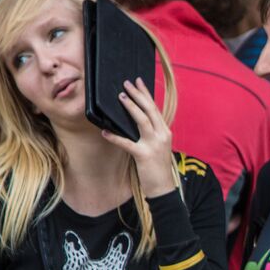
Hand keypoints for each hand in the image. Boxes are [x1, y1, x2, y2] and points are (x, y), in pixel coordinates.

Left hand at [102, 77, 177, 196]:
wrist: (163, 188)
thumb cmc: (157, 167)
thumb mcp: (157, 146)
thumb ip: (150, 133)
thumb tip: (134, 120)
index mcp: (165, 132)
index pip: (155, 108)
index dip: (146, 94)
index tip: (138, 81)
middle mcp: (162, 135)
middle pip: (149, 110)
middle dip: (137, 95)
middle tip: (126, 83)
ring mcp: (154, 145)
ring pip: (142, 121)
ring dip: (130, 108)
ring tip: (120, 97)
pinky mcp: (144, 155)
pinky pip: (127, 143)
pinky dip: (115, 137)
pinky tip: (105, 132)